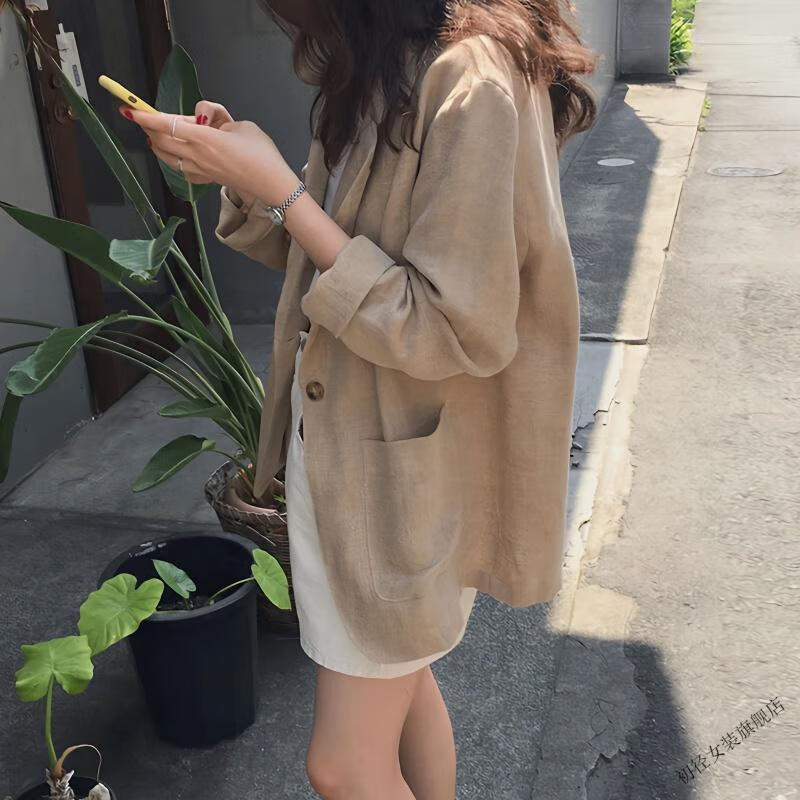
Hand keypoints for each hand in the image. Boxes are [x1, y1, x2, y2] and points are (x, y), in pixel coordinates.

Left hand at [120, 104, 298, 207]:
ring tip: (153, 136)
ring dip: (157, 145)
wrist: (272, 183)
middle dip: (148, 127)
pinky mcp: (207, 179)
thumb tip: (202, 118)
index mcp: (206, 138)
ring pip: (168, 157)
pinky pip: (181, 170)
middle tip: (140, 117)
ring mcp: (201, 170)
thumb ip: (218, 117)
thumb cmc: (262, 153)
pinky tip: (174, 156)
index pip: (168, 124)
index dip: (146, 116)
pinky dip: (173, 161)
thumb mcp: (241, 124)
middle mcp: (199, 155)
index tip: (130, 109)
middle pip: (162, 140)